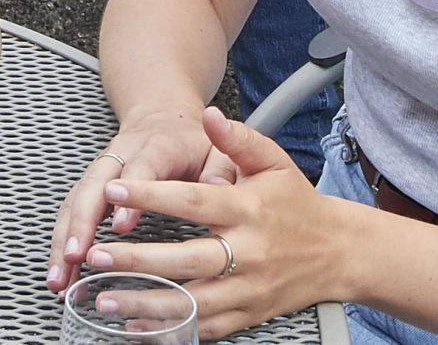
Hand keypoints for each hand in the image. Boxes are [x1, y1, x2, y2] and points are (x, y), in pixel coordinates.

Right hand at [46, 104, 234, 290]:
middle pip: (92, 186)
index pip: (138, 168)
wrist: (164, 118)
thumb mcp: (217, 149)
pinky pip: (71, 212)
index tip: (120, 225)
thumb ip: (220, 168)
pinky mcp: (91, 186)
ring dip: (64, 239)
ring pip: (75, 201)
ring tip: (60, 279)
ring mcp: (101, 171)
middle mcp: (119, 156)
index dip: (129, 196)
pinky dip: (62, 242)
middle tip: (77, 256)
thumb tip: (218, 189)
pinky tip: (62, 272)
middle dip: (81, 222)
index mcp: (155, 147)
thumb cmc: (194, 142)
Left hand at [81, 108, 354, 337]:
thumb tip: (208, 115)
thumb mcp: (274, 162)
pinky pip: (206, 328)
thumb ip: (238, 139)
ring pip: (192, 303)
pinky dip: (171, 330)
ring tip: (105, 297)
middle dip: (138, 260)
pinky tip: (137, 326)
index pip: (194, 201)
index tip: (115, 190)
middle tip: (97, 255)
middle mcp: (248, 254)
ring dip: (146, 303)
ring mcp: (249, 290)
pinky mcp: (249, 315)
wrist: (339, 253)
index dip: (153, 196)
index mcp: (249, 210)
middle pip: (188, 260)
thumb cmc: (297, 204)